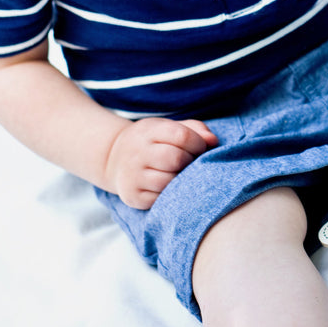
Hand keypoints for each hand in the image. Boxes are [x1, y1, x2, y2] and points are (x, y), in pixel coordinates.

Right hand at [103, 118, 218, 209]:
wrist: (114, 158)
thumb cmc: (153, 142)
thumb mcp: (169, 127)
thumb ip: (194, 130)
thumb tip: (213, 141)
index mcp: (149, 132)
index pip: (182, 136)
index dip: (198, 143)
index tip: (200, 147)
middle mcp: (137, 153)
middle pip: (176, 159)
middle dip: (191, 161)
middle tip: (190, 162)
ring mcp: (132, 175)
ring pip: (168, 181)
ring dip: (181, 179)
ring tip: (180, 174)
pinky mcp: (132, 196)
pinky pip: (160, 199)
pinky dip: (170, 194)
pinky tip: (169, 186)